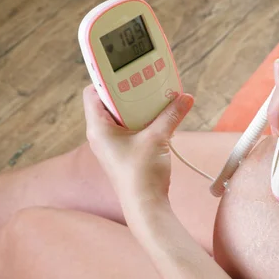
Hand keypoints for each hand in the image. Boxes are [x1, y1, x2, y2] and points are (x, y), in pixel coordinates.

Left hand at [83, 84, 193, 205]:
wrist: (145, 205)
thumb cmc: (141, 175)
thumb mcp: (158, 138)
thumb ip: (171, 115)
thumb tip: (185, 97)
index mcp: (98, 128)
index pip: (94, 93)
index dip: (108, 81)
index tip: (127, 72)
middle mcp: (101, 134)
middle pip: (111, 102)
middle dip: (130, 91)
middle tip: (147, 83)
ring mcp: (113, 144)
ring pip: (124, 115)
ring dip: (140, 107)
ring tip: (157, 99)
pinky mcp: (125, 151)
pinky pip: (132, 128)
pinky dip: (145, 120)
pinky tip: (161, 118)